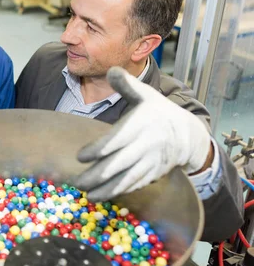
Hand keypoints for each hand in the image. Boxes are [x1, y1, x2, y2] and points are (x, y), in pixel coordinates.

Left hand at [71, 67, 210, 200]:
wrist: (188, 133)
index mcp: (142, 124)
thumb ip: (126, 84)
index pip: (117, 139)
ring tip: (88, 196)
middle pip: (119, 164)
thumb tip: (111, 69)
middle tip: (77, 183)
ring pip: (127, 179)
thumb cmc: (158, 111)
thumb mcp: (145, 94)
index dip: (98, 149)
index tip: (80, 156)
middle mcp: (147, 144)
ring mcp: (151, 161)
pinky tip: (104, 196)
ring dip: (107, 190)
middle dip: (97, 175)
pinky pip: (136, 185)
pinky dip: (120, 192)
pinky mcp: (154, 173)